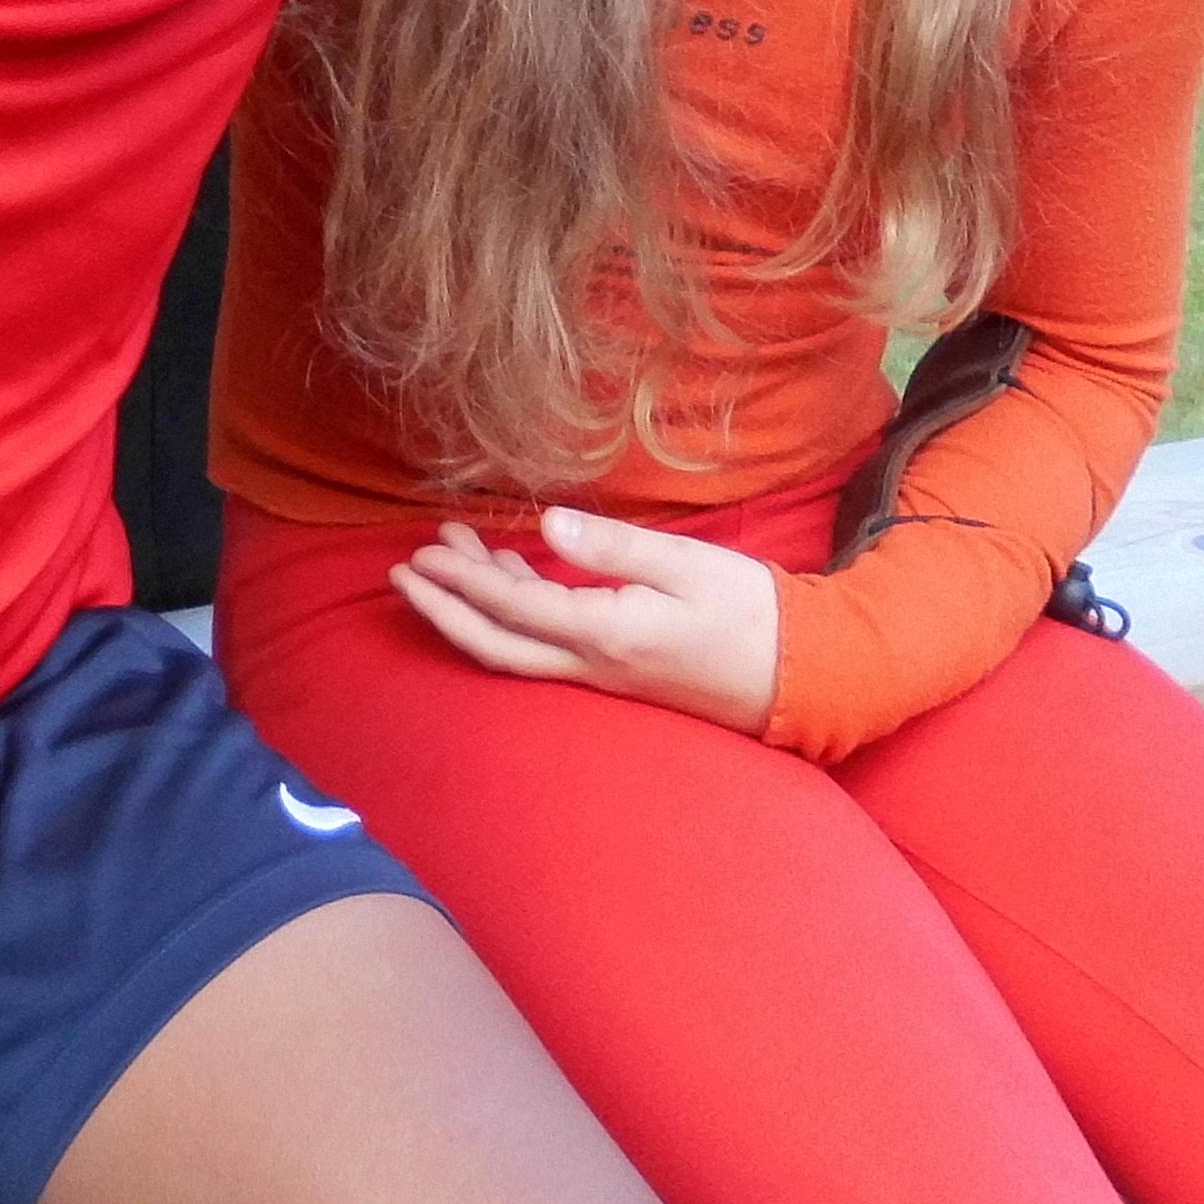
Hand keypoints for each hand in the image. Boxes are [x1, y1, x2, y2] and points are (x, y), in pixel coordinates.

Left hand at [390, 510, 782, 734]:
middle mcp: (592, 665)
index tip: (420, 556)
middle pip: (494, 647)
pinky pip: (546, 646)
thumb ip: (614, 548)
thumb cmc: (751, 614)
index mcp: (606, 636)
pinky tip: (510, 572)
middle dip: (443, 610)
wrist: (802, 678)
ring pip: (518, 647)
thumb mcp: (688, 567)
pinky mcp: (615, 670)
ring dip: (477, 603)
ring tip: (447, 550)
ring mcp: (602, 673)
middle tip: (402, 570)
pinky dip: (517, 610)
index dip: (460, 584)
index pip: (513, 611)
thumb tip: (548, 525)